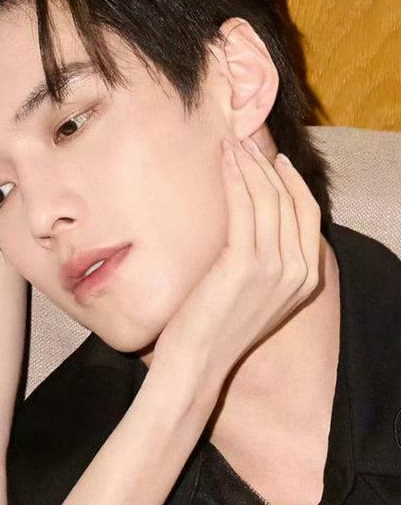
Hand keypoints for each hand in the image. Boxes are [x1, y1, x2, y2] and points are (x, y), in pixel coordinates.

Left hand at [152, 137, 321, 391]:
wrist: (196, 363)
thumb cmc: (214, 329)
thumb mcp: (254, 293)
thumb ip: (266, 261)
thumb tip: (253, 219)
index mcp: (307, 279)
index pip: (308, 215)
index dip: (291, 181)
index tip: (272, 158)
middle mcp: (298, 272)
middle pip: (289, 200)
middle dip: (267, 164)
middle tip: (245, 140)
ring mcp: (275, 268)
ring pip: (267, 198)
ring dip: (249, 164)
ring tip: (231, 143)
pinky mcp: (246, 264)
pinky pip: (244, 206)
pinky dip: (234, 177)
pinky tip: (223, 161)